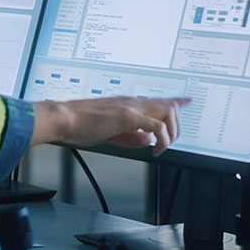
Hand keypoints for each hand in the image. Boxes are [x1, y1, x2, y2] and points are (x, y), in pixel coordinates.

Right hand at [32, 96, 190, 156]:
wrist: (63, 118)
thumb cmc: (78, 124)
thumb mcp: (109, 132)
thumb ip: (130, 136)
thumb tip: (147, 140)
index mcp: (126, 104)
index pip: (157, 99)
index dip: (176, 101)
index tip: (187, 101)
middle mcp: (131, 102)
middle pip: (169, 105)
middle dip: (176, 126)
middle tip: (169, 143)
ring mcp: (130, 107)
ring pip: (168, 112)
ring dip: (171, 132)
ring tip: (162, 147)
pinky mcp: (127, 116)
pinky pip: (157, 126)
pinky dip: (162, 140)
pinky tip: (154, 150)